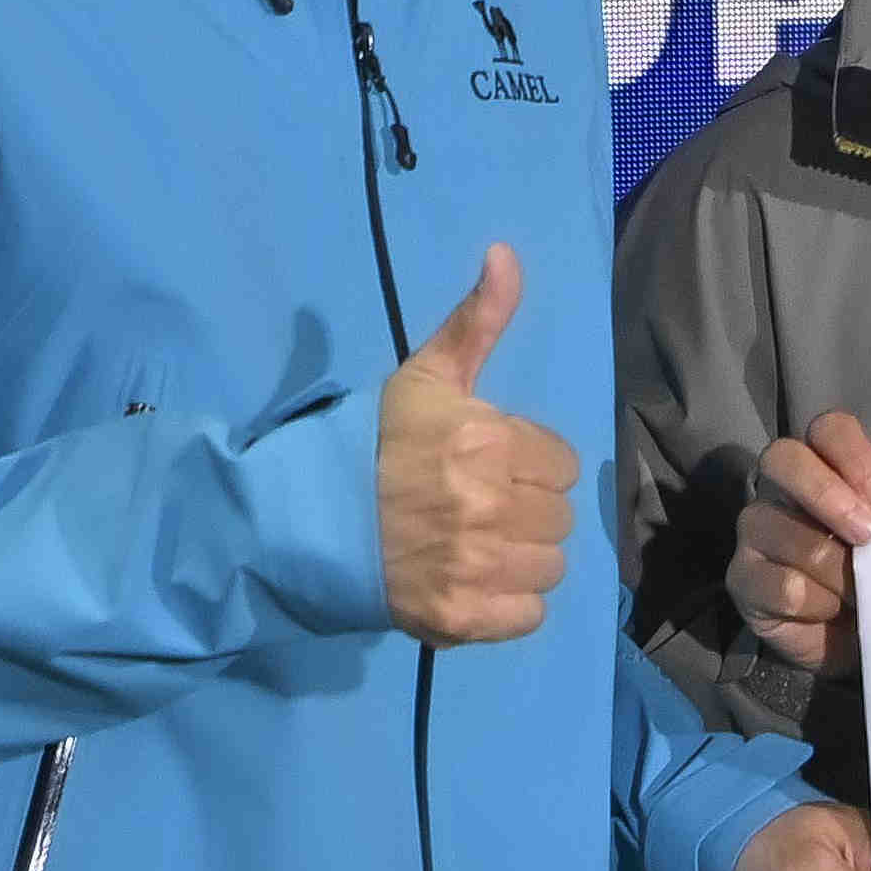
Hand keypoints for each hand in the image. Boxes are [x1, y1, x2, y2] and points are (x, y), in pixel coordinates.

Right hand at [377, 245, 579, 643]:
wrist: (310, 519)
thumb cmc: (377, 443)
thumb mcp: (426, 375)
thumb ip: (478, 319)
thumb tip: (507, 252)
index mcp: (487, 442)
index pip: (560, 464)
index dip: (529, 464)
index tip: (491, 466)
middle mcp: (488, 507)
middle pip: (559, 518)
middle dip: (526, 509)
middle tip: (479, 507)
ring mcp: (476, 567)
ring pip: (550, 567)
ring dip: (523, 558)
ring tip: (478, 545)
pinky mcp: (463, 618)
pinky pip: (530, 615)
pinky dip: (509, 605)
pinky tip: (475, 582)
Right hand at [723, 411, 870, 675]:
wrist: (854, 638)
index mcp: (823, 466)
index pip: (828, 430)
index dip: (857, 459)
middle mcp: (779, 489)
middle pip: (782, 457)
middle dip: (828, 494)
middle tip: (868, 535)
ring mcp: (753, 531)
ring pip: (785, 532)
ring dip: (834, 568)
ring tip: (859, 592)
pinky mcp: (741, 578)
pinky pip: (778, 583)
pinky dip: (815, 602)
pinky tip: (829, 611)